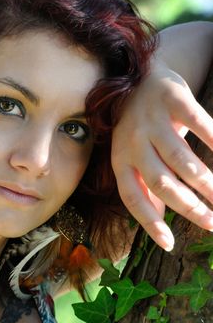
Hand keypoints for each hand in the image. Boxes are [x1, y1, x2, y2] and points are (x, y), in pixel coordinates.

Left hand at [112, 59, 212, 250]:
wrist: (140, 77)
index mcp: (119, 159)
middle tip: (212, 224)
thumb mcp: (132, 156)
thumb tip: (159, 223)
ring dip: (207, 183)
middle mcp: (132, 141)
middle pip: (160, 182)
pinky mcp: (173, 99)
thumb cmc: (140, 128)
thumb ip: (144, 187)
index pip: (131, 197)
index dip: (148, 222)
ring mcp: (152, 120)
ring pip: (181, 159)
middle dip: (189, 206)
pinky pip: (199, 124)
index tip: (169, 245)